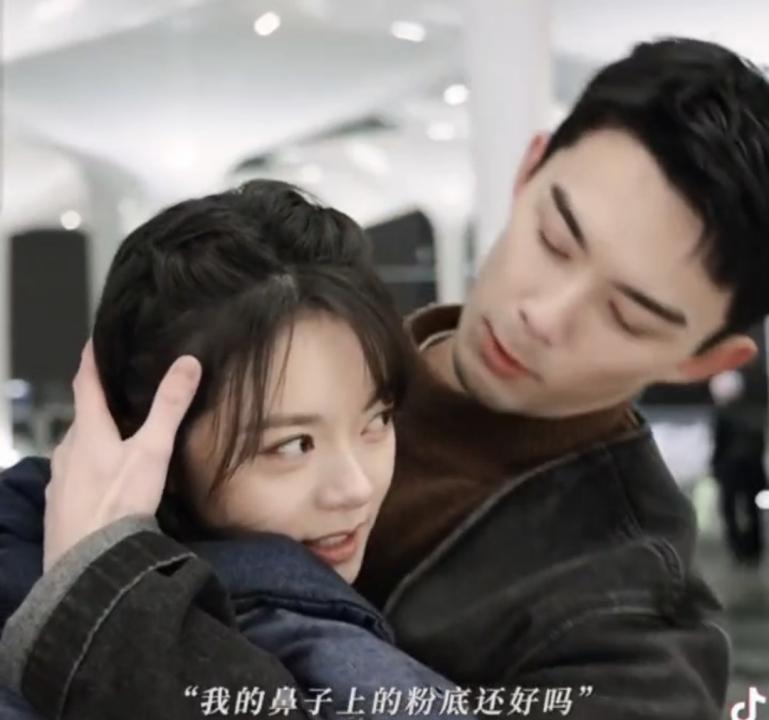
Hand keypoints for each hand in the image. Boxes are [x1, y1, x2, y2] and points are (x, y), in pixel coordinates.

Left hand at [44, 341, 200, 570]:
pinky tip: (104, 481)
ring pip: (77, 448)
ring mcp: (58, 480)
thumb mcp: (152, 452)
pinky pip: (73, 475)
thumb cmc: (119, 501)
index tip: (96, 340)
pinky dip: (89, 466)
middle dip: (100, 403)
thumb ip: (170, 408)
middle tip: (123, 393)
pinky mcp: (59, 505)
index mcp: (87, 430)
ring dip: (95, 437)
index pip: (85, 382)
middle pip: (82, 417)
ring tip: (119, 437)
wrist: (87, 565)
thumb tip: (188, 361)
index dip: (91, 359)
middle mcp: (66, 450)